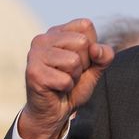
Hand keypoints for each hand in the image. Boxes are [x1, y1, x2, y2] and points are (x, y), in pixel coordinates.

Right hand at [18, 18, 114, 138]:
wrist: (53, 112)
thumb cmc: (72, 86)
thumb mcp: (95, 68)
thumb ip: (104, 55)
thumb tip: (96, 49)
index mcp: (56, 32)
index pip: (85, 26)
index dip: (90, 47)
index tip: (78, 61)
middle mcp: (42, 39)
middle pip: (82, 42)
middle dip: (82, 63)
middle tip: (69, 73)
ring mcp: (35, 55)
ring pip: (73, 61)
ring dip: (74, 76)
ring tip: (62, 80)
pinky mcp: (34, 73)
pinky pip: (65, 79)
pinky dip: (66, 88)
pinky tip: (56, 89)